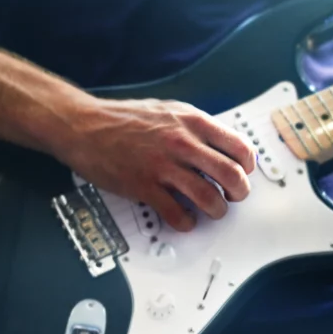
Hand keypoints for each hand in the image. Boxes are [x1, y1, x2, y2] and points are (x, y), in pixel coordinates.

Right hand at [60, 97, 256, 231]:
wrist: (85, 126)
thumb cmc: (124, 119)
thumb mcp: (168, 110)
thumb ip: (195, 127)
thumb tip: (220, 145)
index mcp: (192, 121)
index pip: (239, 147)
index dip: (247, 166)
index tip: (243, 173)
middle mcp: (182, 142)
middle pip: (231, 175)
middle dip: (239, 192)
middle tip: (233, 197)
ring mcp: (163, 166)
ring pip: (208, 198)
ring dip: (216, 211)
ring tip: (212, 211)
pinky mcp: (145, 187)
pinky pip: (177, 214)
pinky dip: (186, 223)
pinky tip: (184, 220)